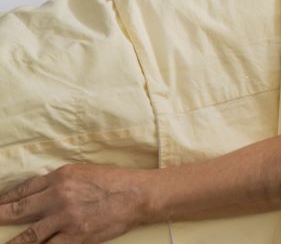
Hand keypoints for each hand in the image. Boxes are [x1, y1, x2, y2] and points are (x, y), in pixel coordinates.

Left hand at [0, 165, 152, 243]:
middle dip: (0, 217)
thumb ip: (59, 182)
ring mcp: (66, 218)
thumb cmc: (115, 181)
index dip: (5, 200)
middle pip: (18, 211)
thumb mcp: (83, 172)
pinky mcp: (76, 236)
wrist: (138, 194)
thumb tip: (37, 194)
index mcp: (60, 177)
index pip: (23, 190)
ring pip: (28, 236)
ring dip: (13, 243)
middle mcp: (59, 196)